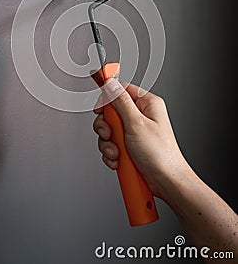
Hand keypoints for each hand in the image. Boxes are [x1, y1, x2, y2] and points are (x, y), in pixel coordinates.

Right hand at [93, 79, 189, 198]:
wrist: (166, 182)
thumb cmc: (160, 154)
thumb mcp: (136, 123)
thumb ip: (121, 102)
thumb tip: (110, 83)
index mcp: (147, 104)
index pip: (122, 90)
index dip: (108, 96)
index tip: (98, 104)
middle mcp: (141, 116)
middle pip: (111, 112)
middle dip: (106, 127)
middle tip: (110, 134)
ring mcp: (134, 132)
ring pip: (109, 130)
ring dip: (108, 144)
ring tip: (117, 152)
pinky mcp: (129, 146)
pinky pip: (112, 145)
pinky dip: (112, 154)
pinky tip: (118, 160)